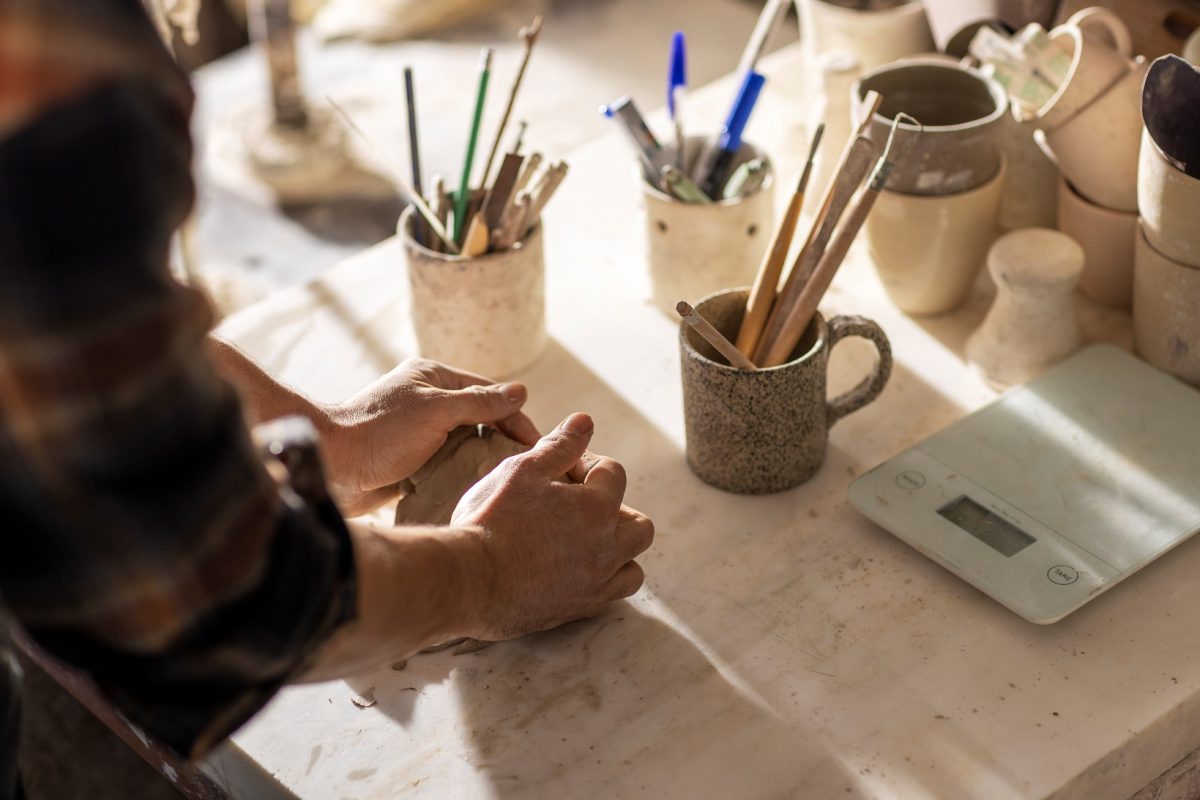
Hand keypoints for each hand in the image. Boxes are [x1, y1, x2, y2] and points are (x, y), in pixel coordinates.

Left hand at [319, 358, 541, 515]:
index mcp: (433, 378)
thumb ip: (479, 402)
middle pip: (480, 417)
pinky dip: (466, 475)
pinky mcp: (413, 461)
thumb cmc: (380, 431)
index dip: (515, 416)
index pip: (488, 392)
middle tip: (531, 465)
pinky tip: (483, 491)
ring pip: (466, 443)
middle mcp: (428, 402)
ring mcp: (420, 432)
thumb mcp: (436, 411)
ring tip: (512, 481)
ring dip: (486, 460)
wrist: (333, 466)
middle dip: (504, 439)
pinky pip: (449, 465)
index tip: (536, 443)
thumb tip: (520, 391)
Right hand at [451, 413, 653, 640]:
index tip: (559, 472)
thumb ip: (559, 445)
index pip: (613, 474)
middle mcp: (607, 548)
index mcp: (597, 508)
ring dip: (618, 552)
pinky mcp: (578, 610)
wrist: (467, 580)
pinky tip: (573, 570)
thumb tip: (584, 422)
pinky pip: (609, 596)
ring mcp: (595, 584)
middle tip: (580, 507)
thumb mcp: (522, 470)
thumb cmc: (492, 521)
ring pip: (632, 568)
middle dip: (617, 510)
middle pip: (639, 525)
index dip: (587, 465)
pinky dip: (601, 581)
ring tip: (585, 542)